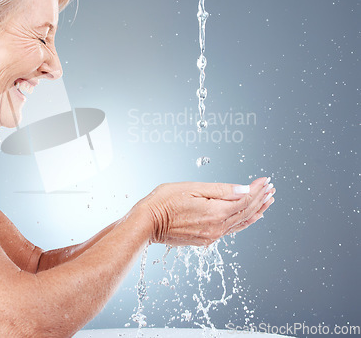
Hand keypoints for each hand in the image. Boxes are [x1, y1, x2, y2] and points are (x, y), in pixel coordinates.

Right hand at [141, 177, 274, 246]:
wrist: (146, 224)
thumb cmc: (164, 202)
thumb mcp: (191, 188)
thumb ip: (220, 190)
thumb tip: (244, 190)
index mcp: (216, 213)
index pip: (244, 200)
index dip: (257, 189)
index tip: (266, 180)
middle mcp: (217, 227)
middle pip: (246, 212)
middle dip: (260, 199)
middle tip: (271, 188)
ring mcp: (211, 235)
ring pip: (241, 222)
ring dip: (256, 211)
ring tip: (268, 202)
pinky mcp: (205, 238)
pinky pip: (232, 229)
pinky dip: (244, 221)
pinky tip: (250, 218)